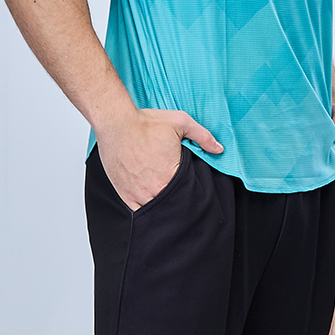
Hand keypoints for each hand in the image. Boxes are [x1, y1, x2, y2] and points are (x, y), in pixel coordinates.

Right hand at [96, 106, 222, 210]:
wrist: (116, 123)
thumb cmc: (145, 123)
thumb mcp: (180, 122)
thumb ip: (203, 136)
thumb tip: (219, 149)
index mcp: (171, 176)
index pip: (187, 196)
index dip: (192, 196)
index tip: (193, 193)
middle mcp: (154, 190)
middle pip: (172, 206)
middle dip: (178, 204)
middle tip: (182, 199)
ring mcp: (137, 194)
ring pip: (155, 212)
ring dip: (162, 208)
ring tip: (166, 201)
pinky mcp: (124, 194)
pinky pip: (137, 211)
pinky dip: (145, 210)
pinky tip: (151, 204)